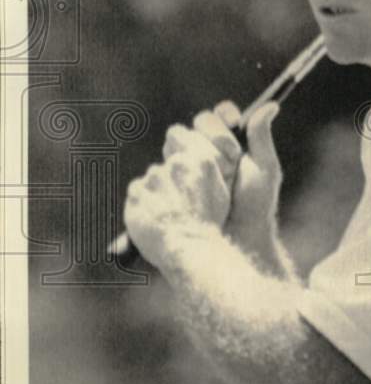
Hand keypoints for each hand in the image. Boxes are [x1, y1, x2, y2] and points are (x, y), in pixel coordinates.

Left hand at [124, 132, 230, 268]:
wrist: (191, 249)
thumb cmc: (210, 223)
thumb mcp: (221, 190)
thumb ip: (208, 167)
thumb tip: (198, 154)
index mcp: (200, 160)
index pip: (176, 134)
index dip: (176, 146)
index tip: (179, 164)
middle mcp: (176, 164)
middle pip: (164, 164)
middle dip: (168, 179)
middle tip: (178, 202)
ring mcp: (154, 179)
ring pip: (151, 180)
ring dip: (156, 193)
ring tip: (168, 215)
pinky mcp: (137, 194)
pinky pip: (137, 193)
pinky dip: (143, 204)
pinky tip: (155, 218)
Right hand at [184, 100, 282, 261]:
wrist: (236, 238)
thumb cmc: (255, 205)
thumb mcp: (265, 170)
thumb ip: (262, 138)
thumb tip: (271, 105)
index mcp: (228, 142)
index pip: (218, 115)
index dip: (223, 118)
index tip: (235, 124)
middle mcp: (205, 150)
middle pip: (196, 124)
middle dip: (212, 137)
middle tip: (230, 159)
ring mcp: (186, 164)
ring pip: (177, 139)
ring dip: (196, 151)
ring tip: (216, 175)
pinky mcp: (171, 180)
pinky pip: (165, 162)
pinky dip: (177, 166)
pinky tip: (194, 182)